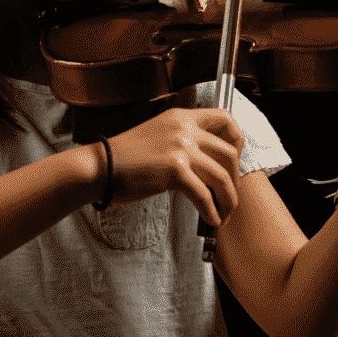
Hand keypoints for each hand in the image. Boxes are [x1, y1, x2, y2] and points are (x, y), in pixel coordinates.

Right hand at [105, 107, 244, 228]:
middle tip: (230, 195)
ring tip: (223, 213)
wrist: (100, 167)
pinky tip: (210, 219)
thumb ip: (184, 140)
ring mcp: (180, 148)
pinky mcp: (174, 170)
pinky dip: (211, 211)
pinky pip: (204, 195)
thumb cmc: (126, 157)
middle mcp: (184, 129)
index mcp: (181, 117)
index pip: (225, 118)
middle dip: (235, 179)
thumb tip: (210, 161)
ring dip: (228, 200)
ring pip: (222, 176)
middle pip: (229, 153)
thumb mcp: (159, 135)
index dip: (237, 140)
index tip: (235, 160)